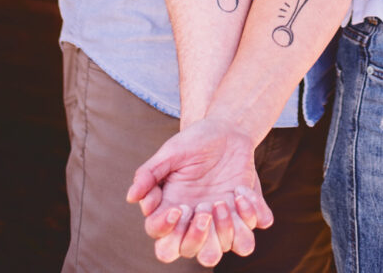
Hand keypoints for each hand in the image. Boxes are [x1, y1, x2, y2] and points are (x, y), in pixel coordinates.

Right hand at [127, 118, 273, 265]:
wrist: (227, 129)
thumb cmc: (193, 143)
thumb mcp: (170, 152)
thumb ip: (149, 173)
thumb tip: (131, 197)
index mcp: (173, 213)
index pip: (164, 244)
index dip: (169, 232)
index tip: (180, 207)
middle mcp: (196, 224)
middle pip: (191, 253)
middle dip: (198, 237)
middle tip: (205, 207)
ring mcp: (221, 221)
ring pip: (221, 251)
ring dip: (225, 231)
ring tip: (225, 201)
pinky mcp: (244, 214)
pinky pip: (250, 234)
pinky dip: (251, 216)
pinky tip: (242, 190)